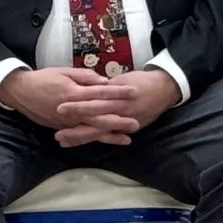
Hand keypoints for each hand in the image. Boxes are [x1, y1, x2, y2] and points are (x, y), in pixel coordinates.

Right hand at [0, 67, 139, 145]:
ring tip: (127, 139)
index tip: (134, 92)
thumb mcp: (65, 71)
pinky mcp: (63, 128)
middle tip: (136, 123)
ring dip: (110, 135)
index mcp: (74, 93)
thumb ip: (85, 77)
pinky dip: (95, 139)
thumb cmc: (44, 78)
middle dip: (118, 121)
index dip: (118, 92)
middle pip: (99, 117)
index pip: (101, 93)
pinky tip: (107, 142)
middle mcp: (71, 111)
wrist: (21, 92)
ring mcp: (67, 122)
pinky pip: (82, 135)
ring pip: (91, 130)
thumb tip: (104, 81)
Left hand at [54, 69, 181, 147]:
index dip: (78, 105)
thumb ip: (106, 86)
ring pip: (100, 131)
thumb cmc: (142, 81)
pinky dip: (96, 140)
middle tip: (57, 132)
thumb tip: (89, 88)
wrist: (166, 89)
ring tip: (62, 140)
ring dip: (81, 137)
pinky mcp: (129, 128)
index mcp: (118, 95)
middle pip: (96, 119)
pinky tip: (80, 143)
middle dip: (76, 127)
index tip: (60, 107)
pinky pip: (110, 135)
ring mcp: (126, 121)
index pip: (95, 100)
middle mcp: (121, 110)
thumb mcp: (124, 78)